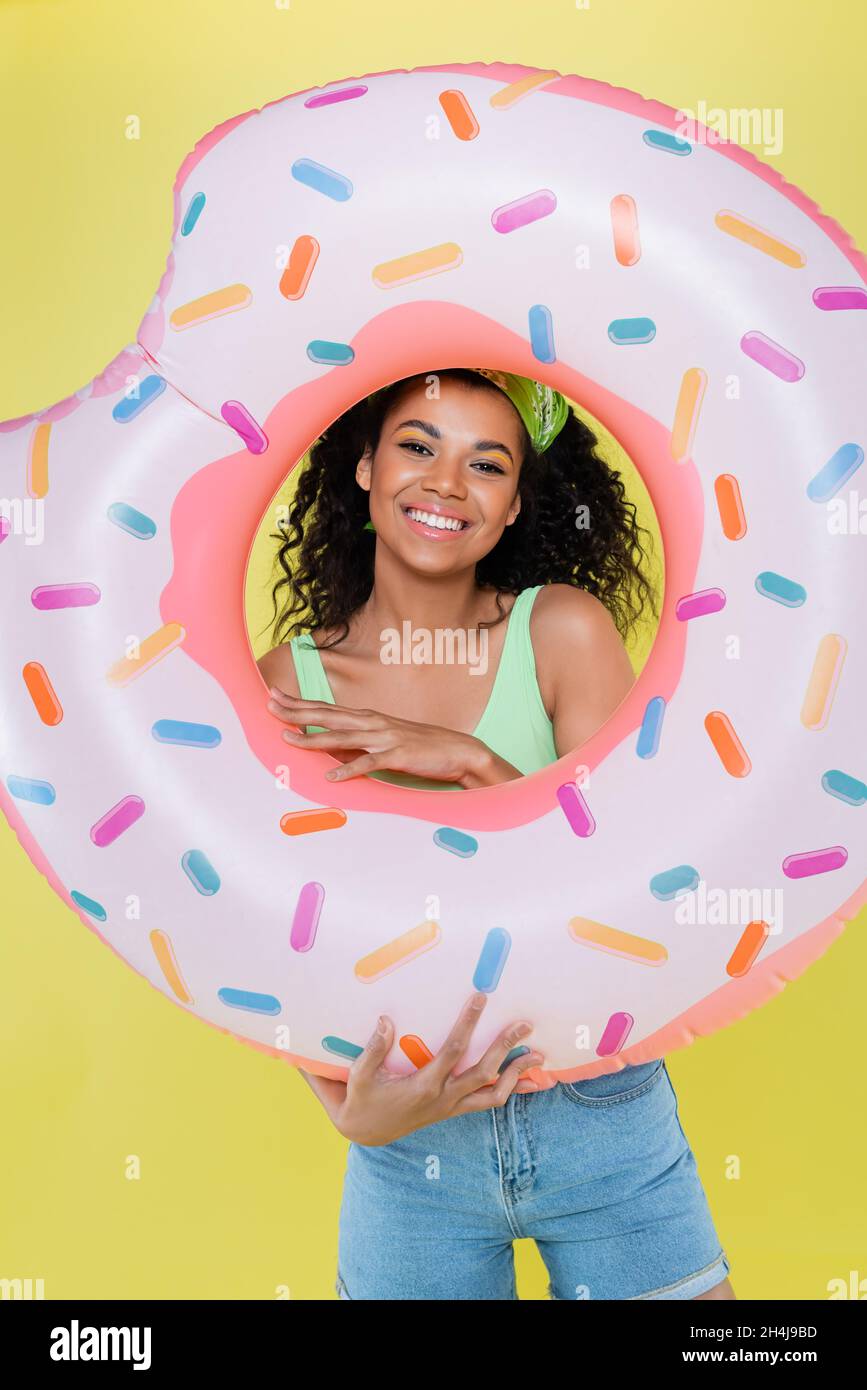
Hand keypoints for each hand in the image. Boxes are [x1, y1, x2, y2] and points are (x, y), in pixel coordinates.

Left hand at [266, 687, 521, 787]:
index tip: (274, 696)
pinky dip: (350, 770)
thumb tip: (330, 751)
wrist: (458, 750)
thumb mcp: (384, 741)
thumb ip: (357, 744)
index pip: (326, 708)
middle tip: (269, 706)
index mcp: (367, 718)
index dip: (299, 703)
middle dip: (296, 712)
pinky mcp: (397, 755)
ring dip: (314, 739)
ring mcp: (384, 738)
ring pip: (342, 738)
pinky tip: (332, 777)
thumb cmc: (419, 746)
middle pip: (327, 716)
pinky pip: (369, 763)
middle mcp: (372, 722)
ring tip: (289, 741)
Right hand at [299, 993, 544, 1145]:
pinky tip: (525, 1079)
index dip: (468, 1023)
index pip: (454, 1051)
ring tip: (538, 1055)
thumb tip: (386, 1020)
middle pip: (484, 1073)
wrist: (365, 1131)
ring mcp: (451, 1107)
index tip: (481, 998)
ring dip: (517, 1074)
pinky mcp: (453, 1110)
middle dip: (506, 1047)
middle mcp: (443, 1099)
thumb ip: (373, 1049)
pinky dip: (509, 1090)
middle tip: (525, 1024)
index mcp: (424, 1086)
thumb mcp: (359, 1076)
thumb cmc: (362, 1099)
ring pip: (494, 1095)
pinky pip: (488, 1103)